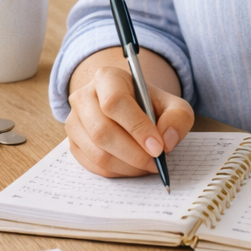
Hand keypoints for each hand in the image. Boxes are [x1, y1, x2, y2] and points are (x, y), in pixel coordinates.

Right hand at [66, 64, 193, 177]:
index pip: (115, 102)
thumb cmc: (148, 105)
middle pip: (102, 132)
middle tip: (156, 162)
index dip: (137, 127)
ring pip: (97, 153)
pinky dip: (118, 172)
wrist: (128, 107)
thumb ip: (177, 117)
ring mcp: (74, 121)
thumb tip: (166, 140)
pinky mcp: (73, 144)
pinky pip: (94, 166)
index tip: (158, 147)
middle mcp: (83, 97)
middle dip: (134, 154)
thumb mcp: (171, 103)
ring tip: (148, 164)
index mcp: (106, 78)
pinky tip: (134, 166)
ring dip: (128, 166)